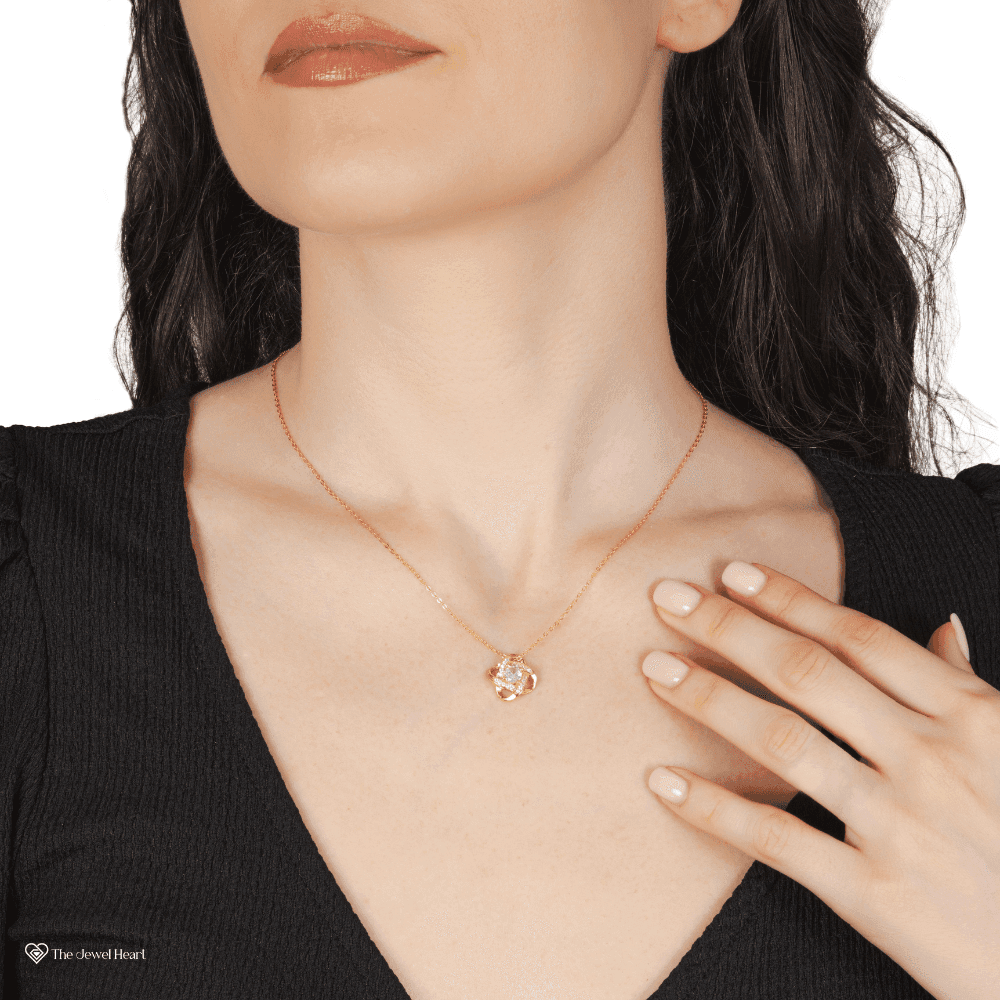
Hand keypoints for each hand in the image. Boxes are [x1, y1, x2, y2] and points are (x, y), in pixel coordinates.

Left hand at [642, 561, 999, 999]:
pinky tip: (664, 781)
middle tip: (669, 598)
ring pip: (783, 740)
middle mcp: (929, 758)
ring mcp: (899, 824)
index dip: (791, 599)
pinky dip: (713, 808)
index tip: (732, 573)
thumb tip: (942, 626)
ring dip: (710, 698)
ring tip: (656, 669)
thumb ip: (970, 687)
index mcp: (970, 717)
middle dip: (729, 627)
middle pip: (808, 672)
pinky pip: (777, 838)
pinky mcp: (874, 892)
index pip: (860, 638)